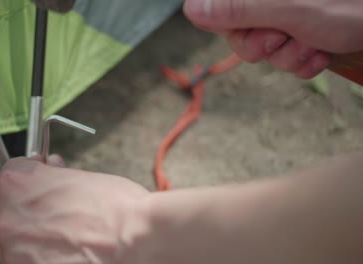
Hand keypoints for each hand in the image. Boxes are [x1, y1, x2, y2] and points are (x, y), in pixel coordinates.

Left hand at [0, 155, 150, 263]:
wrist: (134, 239)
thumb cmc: (114, 206)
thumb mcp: (81, 177)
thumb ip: (55, 176)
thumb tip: (51, 170)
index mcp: (18, 184)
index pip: (10, 172)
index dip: (31, 174)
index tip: (44, 178)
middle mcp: (6, 217)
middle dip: (19, 201)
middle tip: (46, 205)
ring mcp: (12, 250)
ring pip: (6, 236)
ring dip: (24, 229)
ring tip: (58, 232)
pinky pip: (20, 259)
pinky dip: (35, 254)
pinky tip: (61, 250)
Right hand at [183, 0, 362, 78]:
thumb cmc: (350, 5)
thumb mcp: (289, 8)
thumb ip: (239, 8)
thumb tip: (190, 9)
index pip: (219, 9)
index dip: (235, 27)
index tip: (259, 30)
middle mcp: (267, 2)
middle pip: (240, 34)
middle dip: (266, 46)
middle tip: (286, 37)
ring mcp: (284, 16)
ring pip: (265, 50)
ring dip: (291, 56)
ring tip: (314, 42)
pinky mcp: (298, 32)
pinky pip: (286, 56)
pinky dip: (304, 60)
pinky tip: (321, 50)